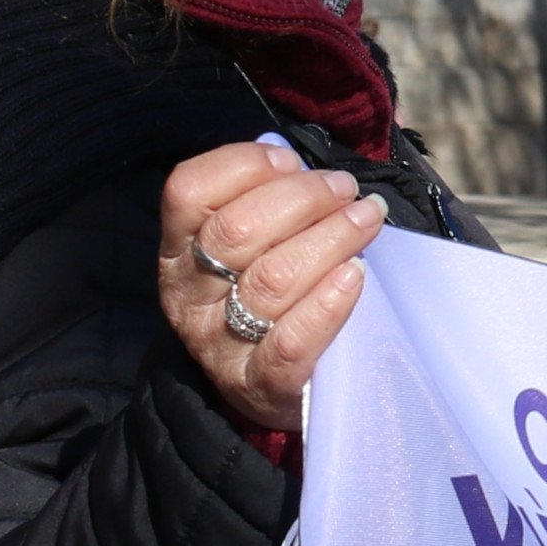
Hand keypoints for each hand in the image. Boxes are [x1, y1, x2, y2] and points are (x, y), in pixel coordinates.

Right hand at [159, 142, 386, 432]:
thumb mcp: (255, 244)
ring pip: (273, 279)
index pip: (187, 191)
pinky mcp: (259, 385)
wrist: (269, 387)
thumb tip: (296, 159)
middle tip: (346, 190)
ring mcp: (219, 344)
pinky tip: (355, 276)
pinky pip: (290, 343)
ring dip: (331, 238)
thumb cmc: (274, 296)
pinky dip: (327, 304)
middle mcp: (189, 296)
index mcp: (179, 249)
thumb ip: (269, 199)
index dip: (244, 166)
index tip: (292, 163)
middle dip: (303, 199)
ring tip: (367, 219)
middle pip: (237, 231)